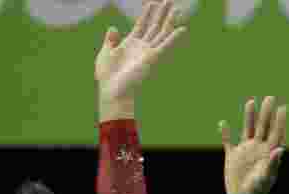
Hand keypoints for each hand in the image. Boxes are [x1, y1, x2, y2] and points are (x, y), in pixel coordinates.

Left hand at [95, 1, 186, 119]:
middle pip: (154, 26)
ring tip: (176, 8)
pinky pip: (165, 45)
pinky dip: (174, 37)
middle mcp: (142, 47)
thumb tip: (113, 28)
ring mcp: (148, 52)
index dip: (147, 13)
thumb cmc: (107, 76)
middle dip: (161, 13)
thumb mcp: (105, 54)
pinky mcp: (153, 58)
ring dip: (169, 20)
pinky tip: (182, 28)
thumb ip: (110, 41)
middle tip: (168, 0)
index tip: (152, 2)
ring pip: (161, 32)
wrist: (113, 91)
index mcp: (130, 44)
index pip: (141, 25)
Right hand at [220, 96, 287, 193]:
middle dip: (266, 113)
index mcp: (268, 153)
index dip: (280, 120)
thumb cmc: (258, 192)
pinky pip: (228, 142)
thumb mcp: (266, 177)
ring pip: (247, 130)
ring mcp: (245, 151)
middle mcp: (258, 149)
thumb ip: (273, 163)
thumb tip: (280, 149)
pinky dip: (225, 133)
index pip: (275, 133)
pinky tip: (223, 124)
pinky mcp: (233, 157)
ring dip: (249, 116)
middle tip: (270, 97)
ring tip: (251, 102)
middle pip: (262, 127)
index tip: (283, 107)